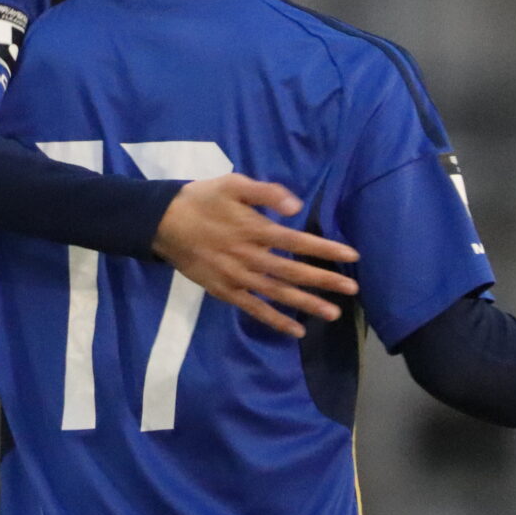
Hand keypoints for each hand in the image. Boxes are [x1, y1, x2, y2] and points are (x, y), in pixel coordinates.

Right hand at [152, 175, 360, 338]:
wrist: (163, 222)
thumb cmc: (202, 199)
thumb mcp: (233, 184)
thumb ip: (266, 193)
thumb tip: (296, 207)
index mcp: (254, 229)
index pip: (298, 241)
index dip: (325, 249)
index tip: (351, 256)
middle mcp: (250, 256)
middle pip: (293, 271)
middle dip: (324, 280)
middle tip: (353, 289)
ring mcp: (237, 277)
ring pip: (277, 293)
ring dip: (306, 304)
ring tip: (333, 313)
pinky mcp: (224, 291)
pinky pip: (254, 309)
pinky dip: (275, 320)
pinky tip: (295, 331)